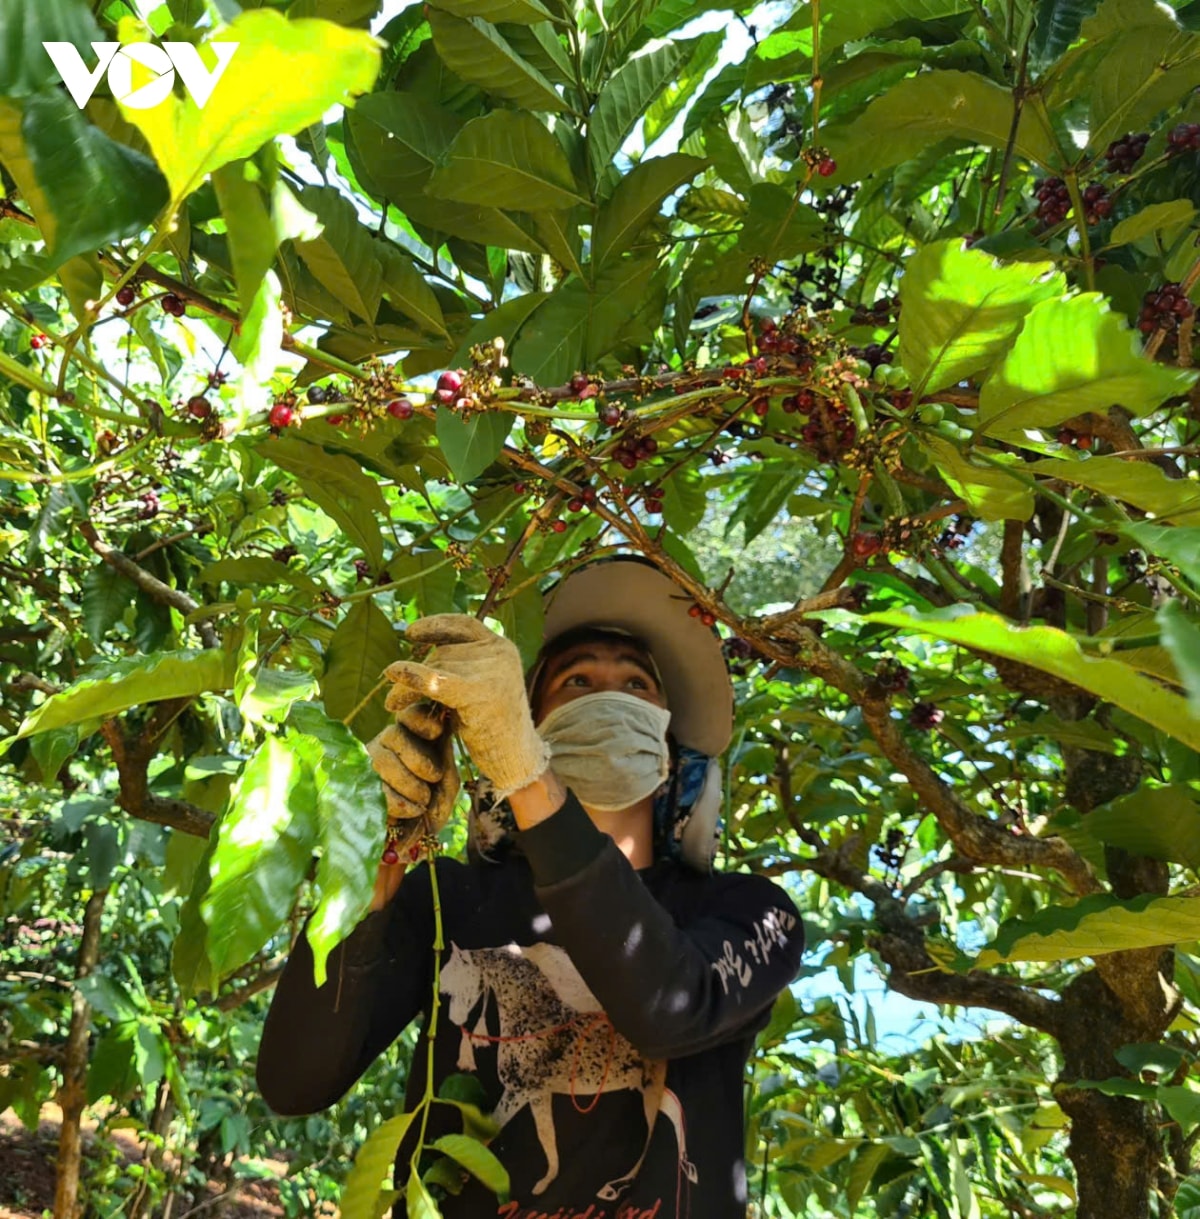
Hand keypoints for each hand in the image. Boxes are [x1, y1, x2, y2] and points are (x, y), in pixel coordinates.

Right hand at [366, 702, 459, 841]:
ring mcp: (369, 764)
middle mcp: (387, 744)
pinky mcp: (357, 786)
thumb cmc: (434, 804)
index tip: (438, 732)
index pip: (409, 715)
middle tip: (434, 777)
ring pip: (380, 760)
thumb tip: (443, 731)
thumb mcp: (447, 784)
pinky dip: (395, 801)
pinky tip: (410, 811)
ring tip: (422, 801)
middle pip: (393, 734)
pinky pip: (371, 787)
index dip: (420, 719)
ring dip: (407, 782)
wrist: (415, 838)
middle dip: (418, 758)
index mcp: (413, 737)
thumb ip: (446, 762)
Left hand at [384, 614, 549, 799]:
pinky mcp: (479, 692)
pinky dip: (412, 676)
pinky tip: (393, 672)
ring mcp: (492, 671)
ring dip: (407, 685)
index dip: (435, 625)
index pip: (464, 625)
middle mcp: (499, 653)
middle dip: (416, 671)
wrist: (516, 760)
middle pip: (444, 652)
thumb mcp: (480, 689)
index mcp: (502, 648)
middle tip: (393, 697)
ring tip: (392, 704)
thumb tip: (426, 652)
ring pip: (435, 666)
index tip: (410, 633)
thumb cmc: (495, 730)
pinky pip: (437, 679)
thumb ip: (461, 667)